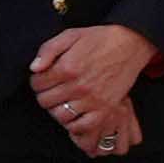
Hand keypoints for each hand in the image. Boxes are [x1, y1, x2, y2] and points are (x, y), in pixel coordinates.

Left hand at [23, 22, 156, 154]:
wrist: (129, 44)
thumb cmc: (98, 39)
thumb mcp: (69, 35)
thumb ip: (47, 50)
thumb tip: (34, 69)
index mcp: (66, 68)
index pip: (37, 84)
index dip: (37, 81)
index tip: (44, 79)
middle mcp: (78, 86)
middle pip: (45, 102)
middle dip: (45, 95)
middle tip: (52, 91)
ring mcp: (93, 100)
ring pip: (61, 116)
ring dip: (57, 110)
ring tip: (62, 102)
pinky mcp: (106, 109)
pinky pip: (83, 126)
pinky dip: (75, 124)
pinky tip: (75, 113)